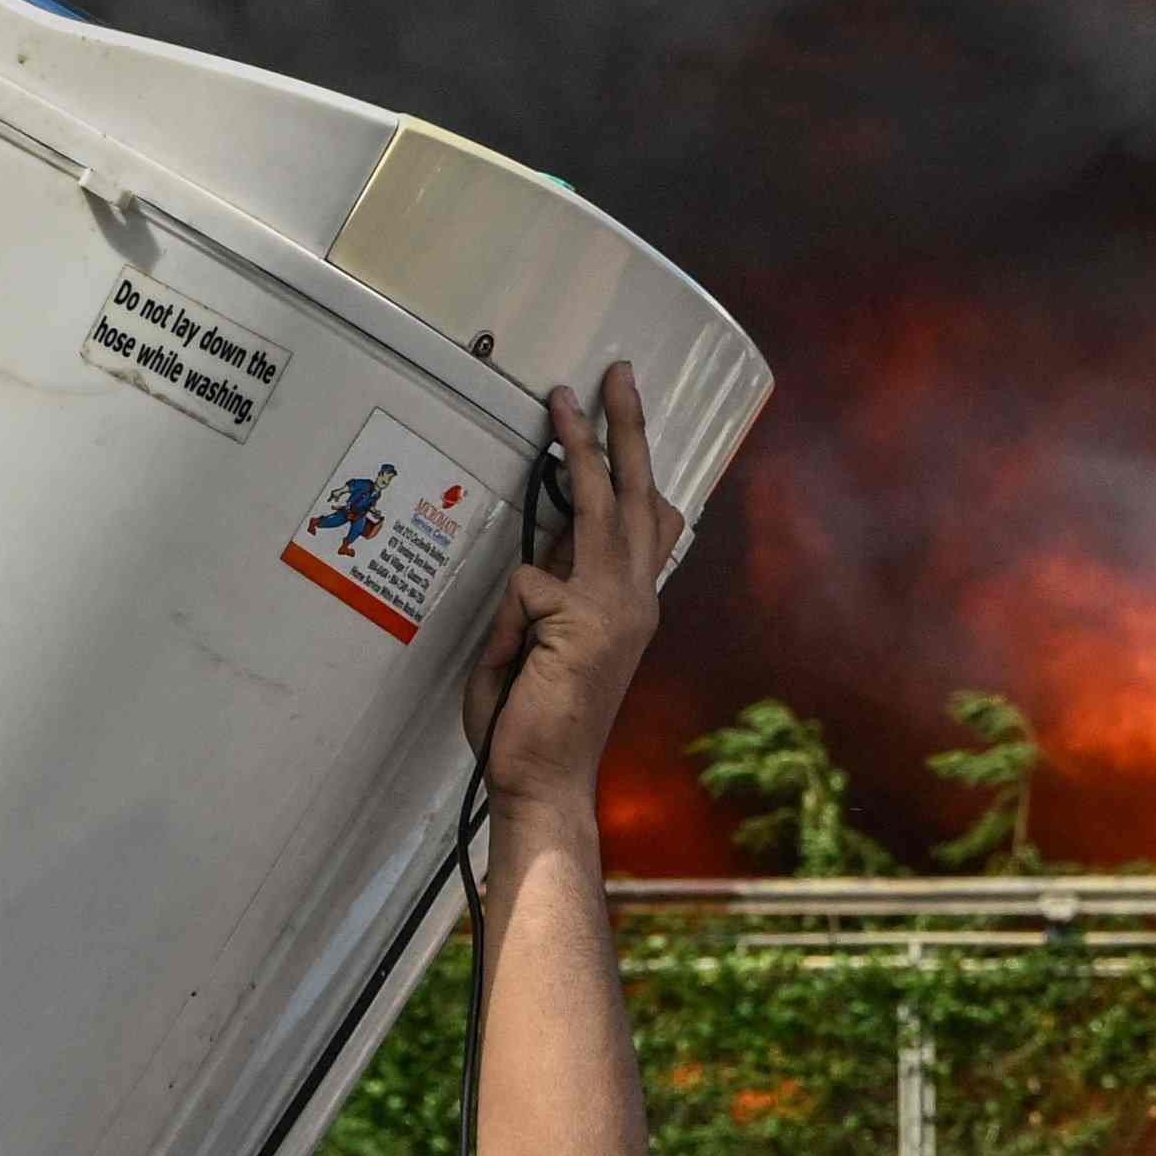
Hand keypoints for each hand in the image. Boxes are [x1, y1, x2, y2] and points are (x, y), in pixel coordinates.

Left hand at [469, 365, 683, 815]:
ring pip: (601, 507)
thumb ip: (549, 596)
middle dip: (628, 429)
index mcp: (630, 606)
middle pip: (636, 495)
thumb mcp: (541, 646)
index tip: (623, 418)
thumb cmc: (533, 723)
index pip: (645, 524)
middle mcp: (634, 599)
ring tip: (566, 398)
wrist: (543, 784)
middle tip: (619, 372)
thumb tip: (544, 551)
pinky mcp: (583, 621)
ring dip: (586, 446)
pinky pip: (529, 587)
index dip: (637, 469)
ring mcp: (615, 608)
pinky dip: (510, 624)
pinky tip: (515, 665)